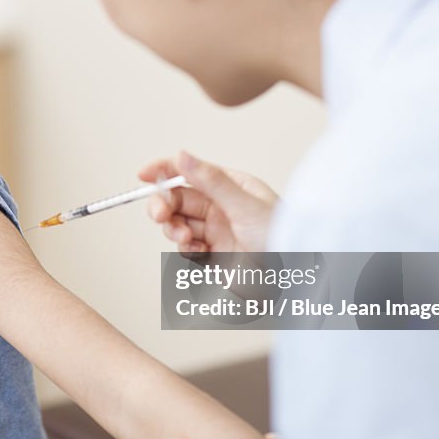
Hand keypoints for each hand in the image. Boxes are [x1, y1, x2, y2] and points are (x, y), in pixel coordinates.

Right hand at [140, 152, 278, 252]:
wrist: (294, 282)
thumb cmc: (283, 239)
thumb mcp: (246, 206)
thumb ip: (211, 182)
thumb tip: (182, 156)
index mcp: (232, 186)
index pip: (191, 171)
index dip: (165, 170)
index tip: (144, 175)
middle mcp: (221, 206)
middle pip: (178, 199)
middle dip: (164, 205)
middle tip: (160, 215)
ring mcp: (216, 230)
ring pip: (178, 223)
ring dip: (175, 230)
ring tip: (187, 239)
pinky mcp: (213, 254)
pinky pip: (186, 247)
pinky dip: (186, 249)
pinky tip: (199, 252)